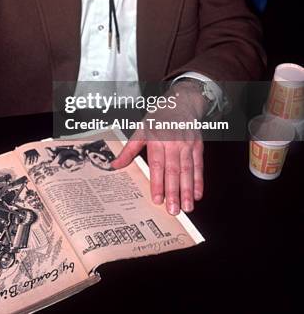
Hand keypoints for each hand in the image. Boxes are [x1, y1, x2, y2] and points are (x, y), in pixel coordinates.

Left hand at [111, 80, 206, 214]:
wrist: (181, 103)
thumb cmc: (159, 118)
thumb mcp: (141, 130)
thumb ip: (129, 149)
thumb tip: (115, 165)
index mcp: (156, 138)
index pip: (157, 164)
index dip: (158, 183)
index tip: (157, 199)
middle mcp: (172, 142)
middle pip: (173, 170)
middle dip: (173, 192)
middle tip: (173, 210)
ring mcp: (186, 144)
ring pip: (187, 170)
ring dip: (187, 191)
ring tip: (186, 208)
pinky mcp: (197, 145)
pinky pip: (198, 166)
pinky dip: (198, 181)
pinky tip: (197, 194)